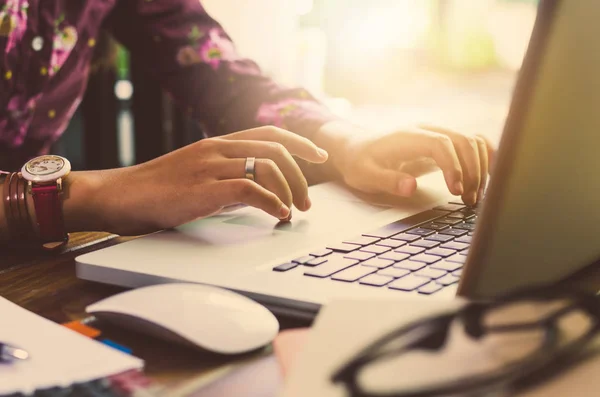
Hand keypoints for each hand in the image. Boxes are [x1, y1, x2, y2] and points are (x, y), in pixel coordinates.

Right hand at [91, 126, 327, 234]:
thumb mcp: (198, 175)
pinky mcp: (204, 189)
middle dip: (300, 174)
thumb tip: (259, 192)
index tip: (319, 156)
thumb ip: (229, 178)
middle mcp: (218, 149)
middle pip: (276, 149)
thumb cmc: (157, 190)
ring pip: (267, 166)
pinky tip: (278, 215)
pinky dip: (272, 202)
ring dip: (289, 191)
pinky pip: (250, 188)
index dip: (299, 142)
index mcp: (218, 143)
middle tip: (307, 201)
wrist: (119, 196)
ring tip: (293, 212)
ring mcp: (211, 167)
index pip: (269, 133)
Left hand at [324, 122, 494, 205]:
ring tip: (474, 197)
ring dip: (480, 167)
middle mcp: (427, 130)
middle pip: (464, 140)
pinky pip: (471, 144)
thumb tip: (411, 187)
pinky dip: (484, 159)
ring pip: (472, 141)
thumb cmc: (360, 163)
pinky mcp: (443, 143)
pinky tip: (487, 179)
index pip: (442, 144)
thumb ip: (387, 180)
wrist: (356, 147)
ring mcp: (437, 134)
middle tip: (469, 200)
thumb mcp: (365, 175)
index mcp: (409, 136)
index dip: (454, 166)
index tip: (457, 191)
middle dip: (473, 170)